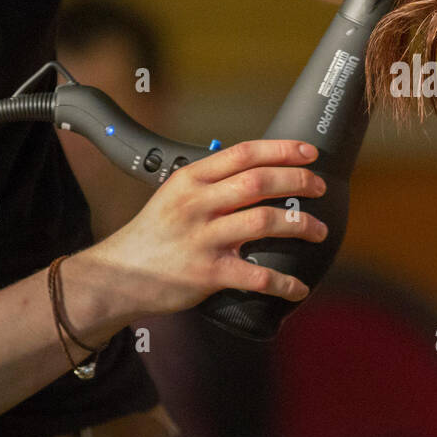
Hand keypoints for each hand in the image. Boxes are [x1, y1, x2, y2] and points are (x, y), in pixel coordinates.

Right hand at [83, 140, 329, 318]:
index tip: (309, 152)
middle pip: (258, 183)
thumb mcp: (175, 195)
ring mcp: (202, 238)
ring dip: (300, 225)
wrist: (118, 275)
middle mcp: (196, 204)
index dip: (281, 150)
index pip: (243, 153)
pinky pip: (256, 276)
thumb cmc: (154, 234)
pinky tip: (299, 286)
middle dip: (297, 181)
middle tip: (318, 187)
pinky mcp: (207, 273)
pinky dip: (284, 282)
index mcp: (191, 179)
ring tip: (318, 231)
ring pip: (263, 222)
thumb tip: (260, 172)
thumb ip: (212, 183)